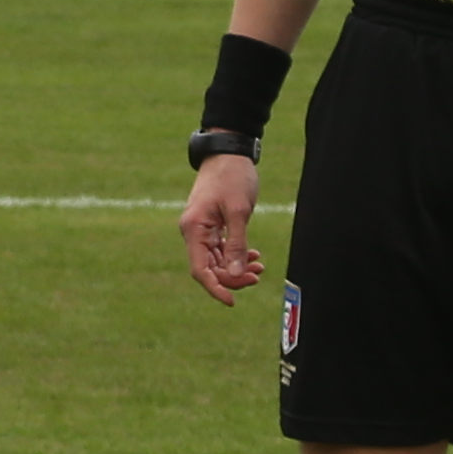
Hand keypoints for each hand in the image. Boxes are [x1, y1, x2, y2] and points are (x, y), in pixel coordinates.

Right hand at [181, 151, 264, 305]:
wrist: (228, 152)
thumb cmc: (232, 177)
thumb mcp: (238, 211)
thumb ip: (237, 243)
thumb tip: (235, 274)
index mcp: (194, 229)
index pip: (200, 270)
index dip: (216, 288)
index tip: (232, 301)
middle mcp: (193, 232)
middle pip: (209, 268)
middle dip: (232, 277)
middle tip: (257, 275)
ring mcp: (202, 230)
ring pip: (217, 261)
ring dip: (236, 267)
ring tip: (259, 266)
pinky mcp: (212, 226)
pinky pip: (221, 249)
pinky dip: (236, 255)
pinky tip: (253, 255)